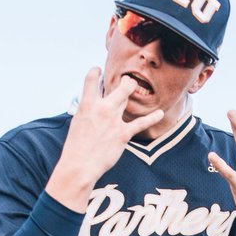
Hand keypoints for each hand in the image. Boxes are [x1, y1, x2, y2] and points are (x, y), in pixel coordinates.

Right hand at [46, 69, 163, 210]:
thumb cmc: (76, 147)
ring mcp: (113, 120)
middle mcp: (102, 108)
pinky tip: (160, 114)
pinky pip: (141, 123)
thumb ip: (87, 113)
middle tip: (128, 81)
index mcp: (86, 104)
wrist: (80, 165)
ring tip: (136, 88)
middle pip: (119, 87)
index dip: (95, 72)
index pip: (91, 79)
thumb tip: (93, 109)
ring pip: (127, 98)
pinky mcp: (122, 134)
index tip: (98, 70)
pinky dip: (152, 118)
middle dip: (126, 82)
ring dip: (131, 92)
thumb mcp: (78, 123)